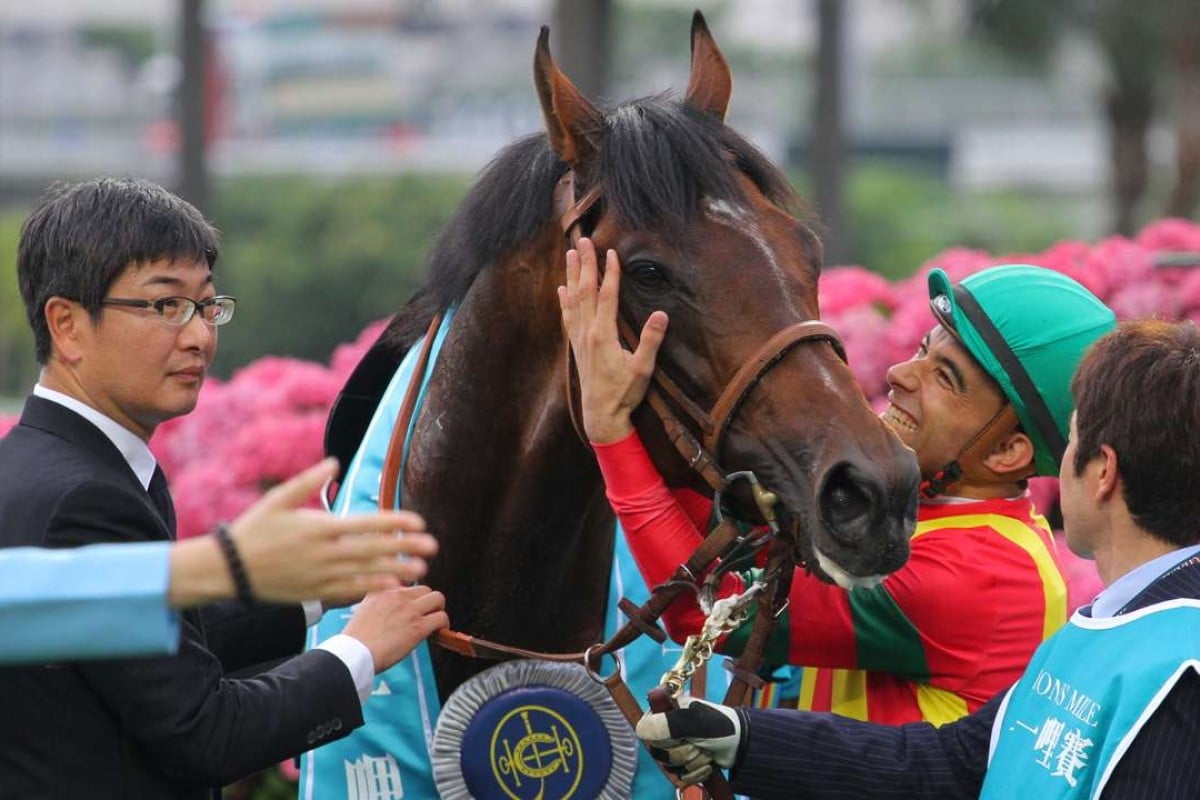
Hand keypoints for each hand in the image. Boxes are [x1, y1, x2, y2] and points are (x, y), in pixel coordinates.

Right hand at [228, 458, 438, 604]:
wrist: (228, 569)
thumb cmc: (254, 529)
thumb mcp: (278, 499)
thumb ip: (307, 480)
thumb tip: (334, 461)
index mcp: (318, 527)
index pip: (366, 524)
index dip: (394, 523)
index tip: (418, 522)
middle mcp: (323, 553)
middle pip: (373, 550)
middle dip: (405, 547)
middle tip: (433, 546)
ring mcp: (320, 575)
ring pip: (365, 572)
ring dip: (395, 570)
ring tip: (421, 570)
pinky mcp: (314, 592)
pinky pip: (348, 590)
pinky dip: (371, 588)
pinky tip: (391, 586)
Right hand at [342, 585, 448, 672]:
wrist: (354, 653)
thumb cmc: (355, 639)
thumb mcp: (363, 608)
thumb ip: (378, 601)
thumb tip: (392, 607)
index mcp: (383, 589)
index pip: (408, 582)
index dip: (413, 596)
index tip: (414, 606)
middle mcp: (397, 595)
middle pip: (425, 589)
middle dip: (428, 602)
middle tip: (426, 614)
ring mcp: (409, 609)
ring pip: (437, 598)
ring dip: (438, 610)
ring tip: (435, 622)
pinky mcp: (418, 626)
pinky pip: (441, 617)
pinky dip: (443, 624)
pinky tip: (437, 633)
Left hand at [557, 236, 667, 443]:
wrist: (601, 414)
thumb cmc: (624, 392)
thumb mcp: (643, 368)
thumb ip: (651, 341)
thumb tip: (661, 315)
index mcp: (604, 334)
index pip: (606, 296)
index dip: (609, 273)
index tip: (611, 252)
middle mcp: (587, 332)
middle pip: (585, 291)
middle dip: (585, 264)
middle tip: (583, 240)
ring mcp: (579, 338)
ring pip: (573, 300)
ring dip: (572, 276)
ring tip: (570, 254)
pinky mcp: (576, 346)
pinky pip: (567, 317)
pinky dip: (564, 300)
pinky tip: (561, 289)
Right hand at [636, 697, 745, 784]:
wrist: (742, 745)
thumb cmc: (720, 726)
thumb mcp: (693, 722)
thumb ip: (666, 724)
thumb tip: (641, 730)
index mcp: (666, 711)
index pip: (645, 731)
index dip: (663, 738)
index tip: (680, 735)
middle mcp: (668, 727)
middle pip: (658, 752)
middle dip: (682, 752)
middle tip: (699, 742)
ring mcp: (677, 746)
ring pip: (669, 766)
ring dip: (692, 762)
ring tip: (706, 751)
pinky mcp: (685, 762)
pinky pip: (680, 776)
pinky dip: (697, 772)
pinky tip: (708, 762)